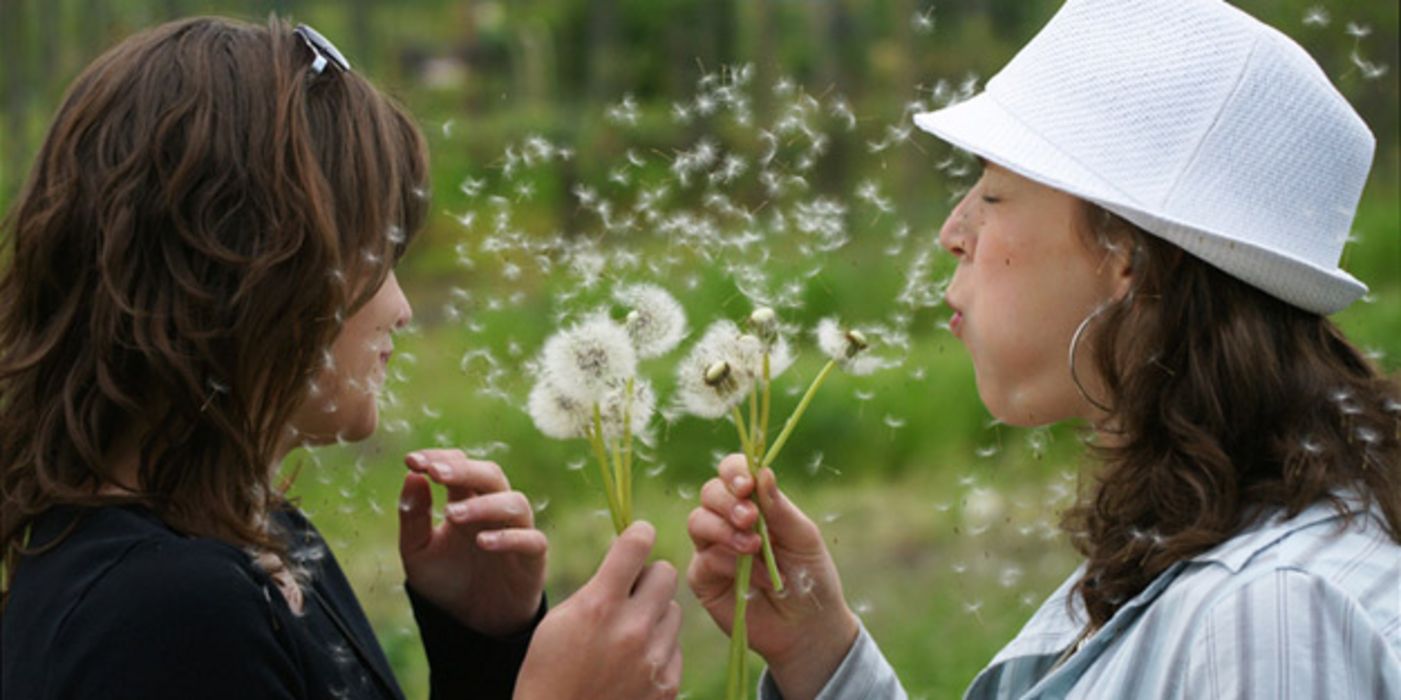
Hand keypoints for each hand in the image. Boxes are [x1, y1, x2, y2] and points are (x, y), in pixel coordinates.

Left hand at [398, 449, 545, 636]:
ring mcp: (517, 530)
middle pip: (490, 474)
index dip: (438, 458)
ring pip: (514, 502)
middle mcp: (494, 509)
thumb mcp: (417, 551)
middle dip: (464, 469)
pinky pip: (531, 539)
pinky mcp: (533, 558)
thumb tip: (412, 477)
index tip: (412, 461)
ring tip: (452, 515)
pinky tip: (482, 543)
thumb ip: (413, 516)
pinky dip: (509, 538)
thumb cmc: (446, 580)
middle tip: (436, 472)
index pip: (459, 465)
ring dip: (484, 504)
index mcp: (465, 500)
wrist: (471, 623)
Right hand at [514, 522, 682, 698]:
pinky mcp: (667, 685)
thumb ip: (598, 588)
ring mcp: (653, 660)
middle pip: (665, 572)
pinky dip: (658, 649)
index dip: (639, 535)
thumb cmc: (549, 670)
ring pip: (674, 610)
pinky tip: (633, 664)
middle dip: (648, 577)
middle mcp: (632, 629)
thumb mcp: (560, 620)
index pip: (636, 546)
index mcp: (599, 606)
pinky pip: (675, 647)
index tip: (638, 536)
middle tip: (631, 592)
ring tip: (628, 634)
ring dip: (655, 614)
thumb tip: (629, 561)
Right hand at [686, 454, 858, 699]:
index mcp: (754, 503)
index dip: (733, 472)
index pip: (732, 472)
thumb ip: (780, 508)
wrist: (808, 626)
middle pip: (710, 492)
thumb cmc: (810, 576)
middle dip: (728, 502)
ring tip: (755, 549)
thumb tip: (763, 472)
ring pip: (698, 521)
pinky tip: (757, 578)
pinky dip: (729, 564)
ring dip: (726, 531)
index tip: (746, 485)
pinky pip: (703, 559)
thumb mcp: (803, 537)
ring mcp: (712, 548)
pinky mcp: (703, 578)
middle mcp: (728, 520)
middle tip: (751, 519)